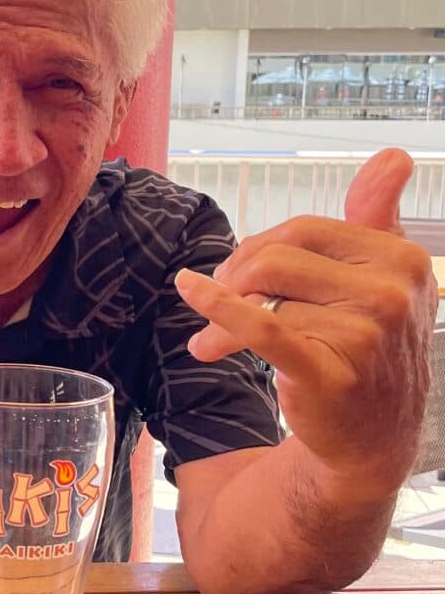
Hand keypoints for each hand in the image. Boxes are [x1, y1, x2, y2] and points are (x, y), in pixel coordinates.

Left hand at [174, 149, 436, 496]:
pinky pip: (261, 325)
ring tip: (210, 342)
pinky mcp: (329, 372)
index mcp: (403, 260)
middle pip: (278, 256)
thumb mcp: (382, 279)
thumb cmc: (364, 349)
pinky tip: (190, 294)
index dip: (259, 247)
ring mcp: (367, 335)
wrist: (370, 437)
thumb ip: (378, 216)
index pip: (304, 229)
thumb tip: (392, 155)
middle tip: (220, 302)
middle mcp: (394, 294)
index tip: (241, 273)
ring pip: (262, 295)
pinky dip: (217, 307)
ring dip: (220, 316)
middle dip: (235, 275)